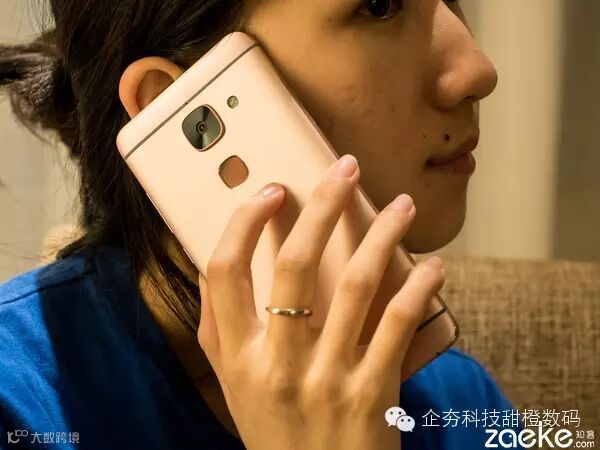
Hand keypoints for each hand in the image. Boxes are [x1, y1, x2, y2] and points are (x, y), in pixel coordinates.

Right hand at [197, 154, 444, 449]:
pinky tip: (432, 265)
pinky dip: (418, 286)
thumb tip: (223, 261)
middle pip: (295, 263)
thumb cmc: (274, 431)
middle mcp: (276, 363)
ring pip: (356, 284)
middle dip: (322, 204)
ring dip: (382, 234)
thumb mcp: (233, 384)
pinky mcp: (372, 392)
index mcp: (236, 357)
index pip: (223, 271)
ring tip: (402, 206)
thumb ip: (221, 329)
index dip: (244, 222)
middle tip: (345, 168)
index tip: (271, 190)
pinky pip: (398, 323)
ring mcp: (326, 378)